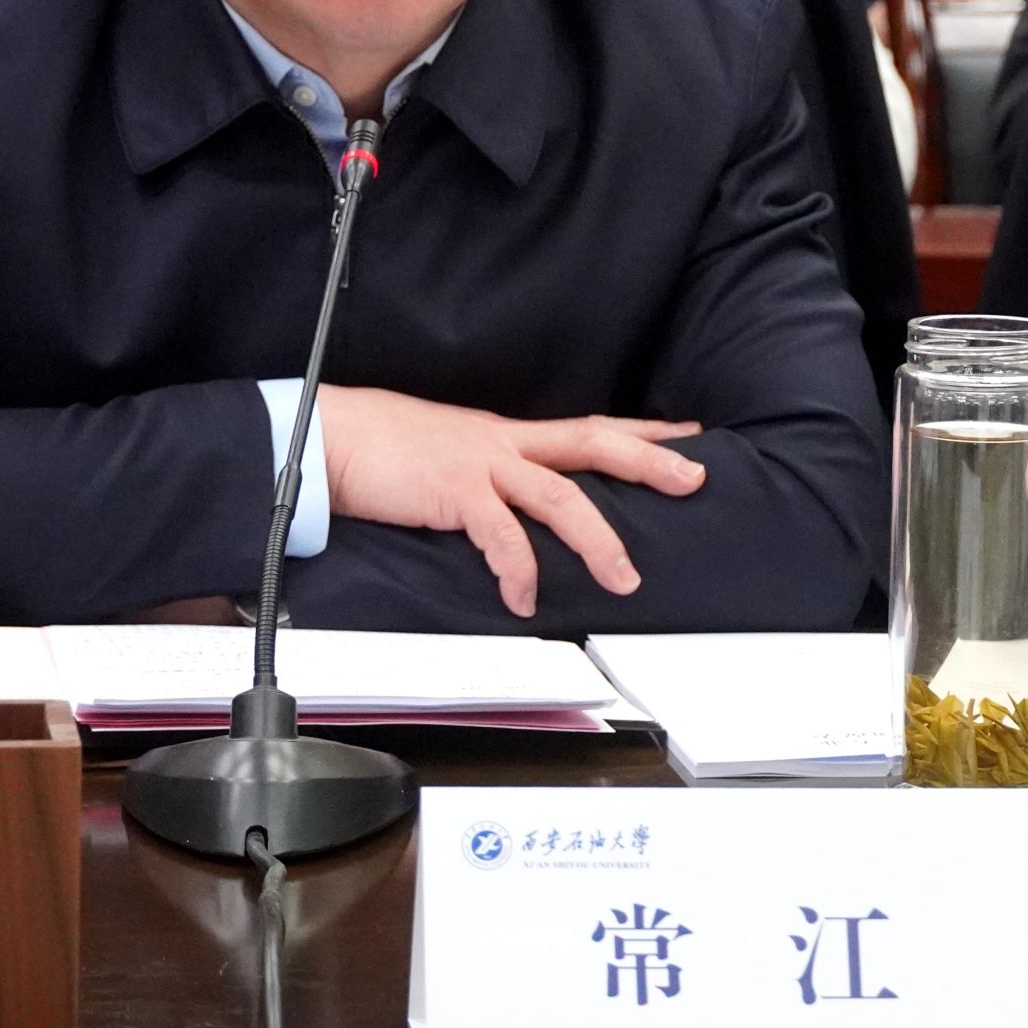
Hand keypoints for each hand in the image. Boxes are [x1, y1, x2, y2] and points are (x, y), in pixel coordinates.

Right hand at [316, 386, 704, 618]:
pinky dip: (519, 569)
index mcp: (507, 436)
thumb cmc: (384, 446)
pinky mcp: (455, 491)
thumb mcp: (451, 452)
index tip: (688, 436)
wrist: (333, 436)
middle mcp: (504, 444)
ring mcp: (482, 465)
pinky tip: (525, 599)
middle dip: (647, 460)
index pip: (588, 428)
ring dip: (598, 538)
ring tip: (625, 578)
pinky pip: (501, 534)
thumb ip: (489, 472)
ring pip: (560, 495)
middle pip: (591, 443)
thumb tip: (513, 501)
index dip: (642, 432)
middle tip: (694, 478)